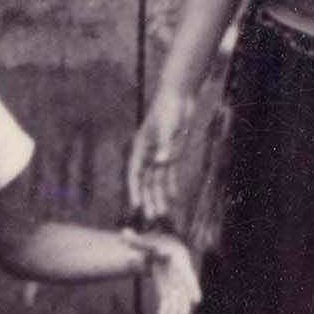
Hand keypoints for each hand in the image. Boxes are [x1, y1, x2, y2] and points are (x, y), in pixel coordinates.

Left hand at [121, 229, 200, 313]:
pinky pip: (167, 301)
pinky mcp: (166, 289)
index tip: (197, 300)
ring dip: (173, 311)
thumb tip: (123, 234)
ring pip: (175, 299)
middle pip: (182, 290)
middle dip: (182, 303)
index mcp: (178, 259)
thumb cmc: (155, 243)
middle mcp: (178, 273)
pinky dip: (164, 311)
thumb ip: (134, 240)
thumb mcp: (145, 242)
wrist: (159, 249)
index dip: (192, 288)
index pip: (187, 275)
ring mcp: (173, 282)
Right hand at [128, 94, 189, 220]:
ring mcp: (160, 155)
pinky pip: (170, 174)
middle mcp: (148, 154)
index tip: (135, 206)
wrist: (179, 96)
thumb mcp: (166, 127)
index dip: (135, 191)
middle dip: (148, 199)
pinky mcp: (172, 154)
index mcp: (140, 148)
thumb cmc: (168, 109)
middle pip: (146, 181)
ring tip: (162, 213)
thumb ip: (164, 145)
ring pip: (158, 181)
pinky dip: (171, 186)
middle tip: (151, 217)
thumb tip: (160, 163)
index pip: (135, 174)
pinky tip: (173, 198)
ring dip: (159, 196)